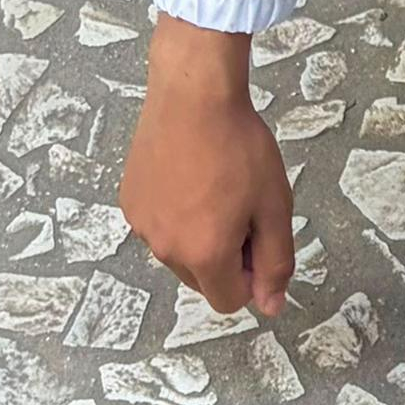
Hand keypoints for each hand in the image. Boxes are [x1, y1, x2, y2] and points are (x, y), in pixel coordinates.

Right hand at [121, 15, 293, 318]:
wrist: (193, 97)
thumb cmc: (241, 148)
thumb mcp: (274, 205)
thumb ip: (275, 262)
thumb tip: (271, 307)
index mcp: (205, 254)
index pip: (229, 300)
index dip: (252, 275)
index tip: (259, 235)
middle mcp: (165, 249)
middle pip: (203, 278)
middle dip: (225, 256)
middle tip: (241, 206)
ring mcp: (142, 226)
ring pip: (179, 252)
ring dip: (199, 235)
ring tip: (214, 186)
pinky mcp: (129, 202)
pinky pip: (159, 225)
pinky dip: (175, 214)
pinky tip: (188, 176)